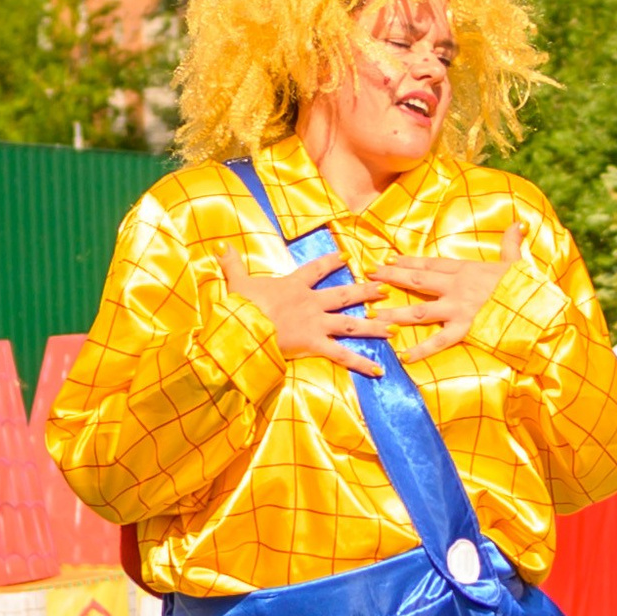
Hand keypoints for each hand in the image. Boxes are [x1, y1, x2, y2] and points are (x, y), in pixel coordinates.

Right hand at [217, 245, 378, 373]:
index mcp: (293, 286)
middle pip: (344, 294)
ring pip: (351, 323)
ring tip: (395, 327)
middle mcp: (310, 302)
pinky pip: (342, 355)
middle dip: (366, 291)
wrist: (242, 325)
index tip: (346, 256)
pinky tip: (380, 370)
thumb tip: (221, 245)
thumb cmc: (239, 305)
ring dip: (374, 326)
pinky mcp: (315, 343)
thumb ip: (232, 264)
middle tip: (386, 289)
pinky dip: (362, 363)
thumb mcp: (236, 282)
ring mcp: (315, 323)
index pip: (315, 269)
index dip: (331, 261)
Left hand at [364, 221, 528, 358]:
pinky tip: (404, 355)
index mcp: (466, 270)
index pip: (430, 264)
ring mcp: (459, 308)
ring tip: (372, 316)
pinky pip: (440, 340)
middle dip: (391, 278)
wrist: (537, 305)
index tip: (387, 261)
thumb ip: (511, 243)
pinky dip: (422, 349)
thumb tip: (517, 223)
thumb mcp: (516, 262)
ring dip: (395, 313)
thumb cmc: (526, 285)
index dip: (407, 262)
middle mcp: (457, 287)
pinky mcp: (466, 328)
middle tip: (369, 276)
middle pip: (418, 281)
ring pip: (420, 310)